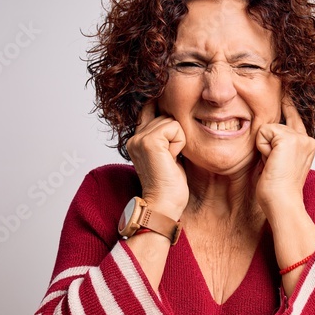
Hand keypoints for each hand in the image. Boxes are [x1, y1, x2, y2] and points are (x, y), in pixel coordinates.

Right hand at [126, 100, 188, 218]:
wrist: (163, 205)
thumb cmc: (169, 186)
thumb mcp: (167, 155)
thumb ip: (166, 136)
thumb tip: (177, 117)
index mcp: (136, 140)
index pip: (149, 109)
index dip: (162, 111)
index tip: (171, 128)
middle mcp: (135, 137)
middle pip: (165, 115)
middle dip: (175, 135)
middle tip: (170, 159)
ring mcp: (140, 138)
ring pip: (171, 120)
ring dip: (178, 141)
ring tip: (170, 160)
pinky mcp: (150, 141)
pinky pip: (175, 127)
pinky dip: (179, 143)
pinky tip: (172, 159)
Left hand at [254, 96, 314, 215]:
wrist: (282, 202)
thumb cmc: (277, 189)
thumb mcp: (279, 162)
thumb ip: (277, 145)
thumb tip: (264, 130)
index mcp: (307, 144)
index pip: (293, 116)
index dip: (287, 103)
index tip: (284, 85)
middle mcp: (307, 138)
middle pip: (275, 122)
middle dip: (267, 143)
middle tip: (273, 165)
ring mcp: (299, 137)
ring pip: (268, 127)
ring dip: (264, 147)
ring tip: (272, 165)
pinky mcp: (289, 138)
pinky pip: (264, 132)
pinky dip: (262, 147)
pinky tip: (270, 162)